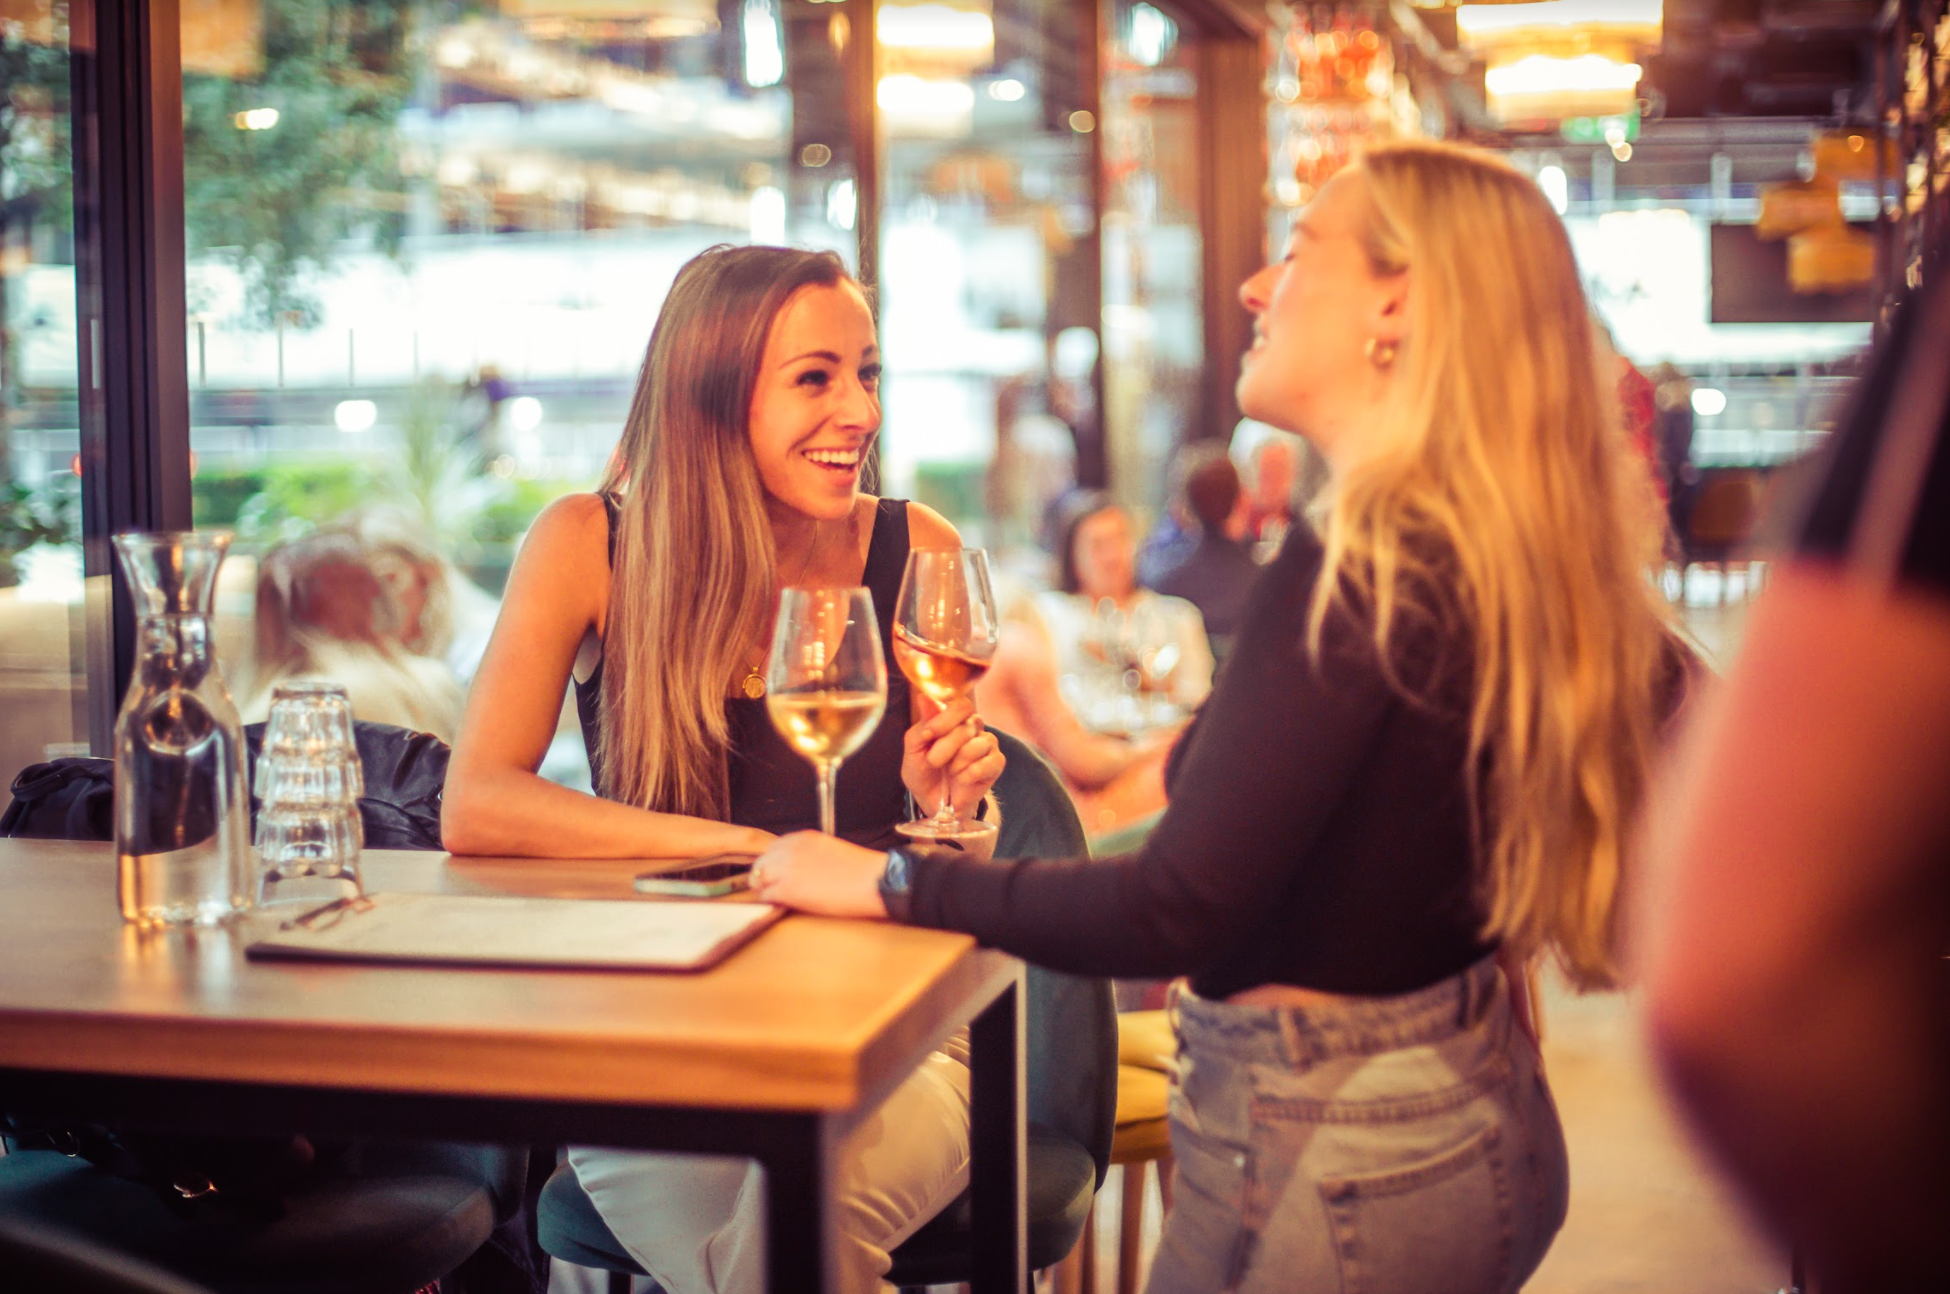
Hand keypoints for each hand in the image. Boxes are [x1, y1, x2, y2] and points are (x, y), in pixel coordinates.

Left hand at [749, 831, 888, 917]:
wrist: (873, 881)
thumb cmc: (862, 871)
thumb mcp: (831, 850)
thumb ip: (810, 854)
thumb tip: (801, 868)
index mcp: (804, 838)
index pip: (773, 848)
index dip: (773, 863)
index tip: (776, 873)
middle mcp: (792, 849)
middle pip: (761, 862)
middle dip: (764, 876)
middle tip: (771, 888)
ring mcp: (788, 869)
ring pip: (758, 878)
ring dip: (764, 888)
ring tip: (775, 897)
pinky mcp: (788, 889)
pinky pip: (766, 896)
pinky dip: (770, 902)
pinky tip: (782, 905)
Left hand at [901, 695, 1004, 818]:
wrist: (934, 802)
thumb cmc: (923, 771)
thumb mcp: (915, 748)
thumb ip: (923, 724)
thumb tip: (923, 697)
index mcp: (954, 718)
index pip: (961, 705)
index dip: (946, 719)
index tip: (929, 735)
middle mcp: (973, 726)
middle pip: (967, 726)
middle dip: (945, 747)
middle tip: (933, 762)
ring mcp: (987, 743)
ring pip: (976, 746)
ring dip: (956, 764)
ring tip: (950, 771)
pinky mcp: (996, 763)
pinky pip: (988, 764)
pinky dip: (969, 775)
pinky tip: (962, 779)